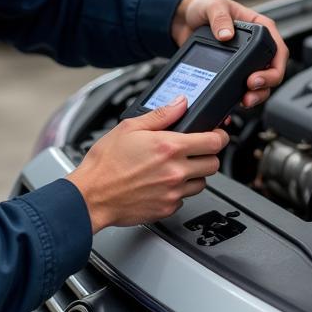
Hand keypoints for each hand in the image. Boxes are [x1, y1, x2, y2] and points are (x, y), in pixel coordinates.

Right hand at [65, 96, 228, 232]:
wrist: (91, 196)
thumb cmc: (105, 163)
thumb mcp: (129, 127)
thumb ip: (161, 114)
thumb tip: (180, 103)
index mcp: (169, 147)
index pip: (214, 141)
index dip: (219, 135)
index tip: (216, 134)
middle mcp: (175, 171)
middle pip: (214, 163)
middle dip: (208, 155)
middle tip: (195, 150)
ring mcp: (173, 193)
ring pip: (202, 183)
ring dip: (195, 174)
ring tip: (176, 167)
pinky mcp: (167, 209)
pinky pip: (185, 199)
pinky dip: (179, 191)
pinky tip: (163, 183)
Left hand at [170, 0, 288, 108]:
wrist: (181, 20)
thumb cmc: (202, 7)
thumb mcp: (213, 6)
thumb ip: (220, 18)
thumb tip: (226, 35)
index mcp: (259, 27)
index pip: (278, 50)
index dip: (274, 68)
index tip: (257, 77)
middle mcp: (255, 46)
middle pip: (272, 72)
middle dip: (264, 87)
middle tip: (249, 93)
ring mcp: (244, 61)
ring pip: (259, 85)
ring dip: (255, 96)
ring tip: (243, 101)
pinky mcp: (231, 71)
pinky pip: (240, 89)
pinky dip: (237, 100)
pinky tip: (231, 106)